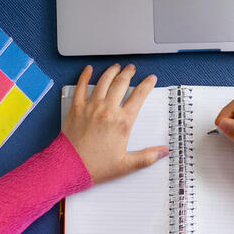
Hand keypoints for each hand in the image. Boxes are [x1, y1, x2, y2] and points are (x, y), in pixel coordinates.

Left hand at [63, 64, 168, 183]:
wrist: (70, 167)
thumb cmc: (96, 166)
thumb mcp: (126, 165)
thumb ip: (147, 157)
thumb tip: (163, 152)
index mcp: (122, 122)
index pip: (139, 96)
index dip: (147, 85)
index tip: (150, 79)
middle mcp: (107, 110)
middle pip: (121, 84)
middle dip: (128, 73)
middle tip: (131, 69)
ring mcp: (91, 107)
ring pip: (103, 81)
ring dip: (111, 72)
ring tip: (116, 67)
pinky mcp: (76, 108)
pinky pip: (81, 86)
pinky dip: (85, 76)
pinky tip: (88, 70)